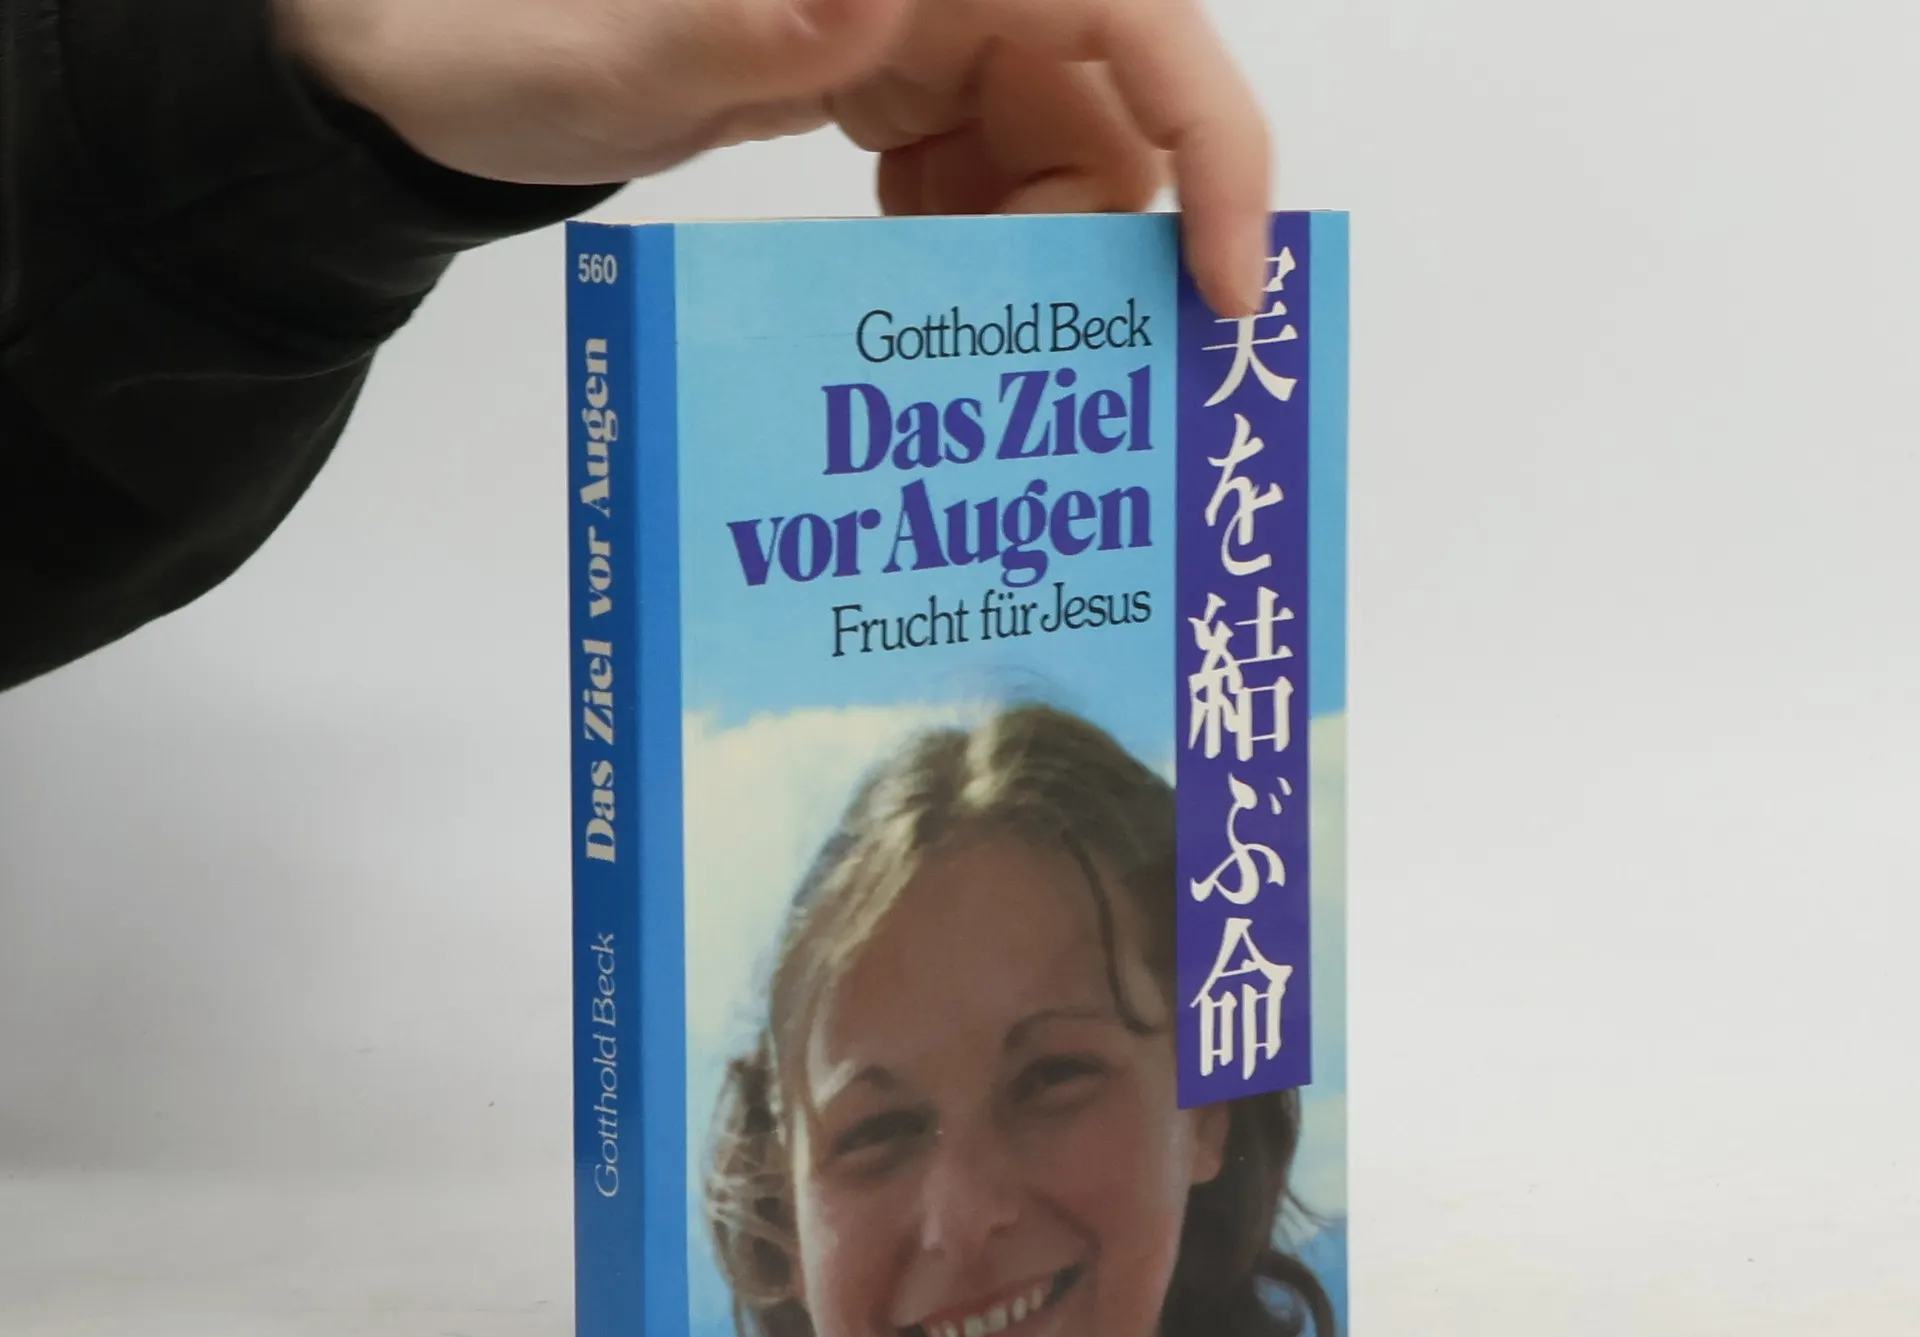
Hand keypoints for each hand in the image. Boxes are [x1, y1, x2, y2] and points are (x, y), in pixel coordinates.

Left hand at [275, 0, 1270, 313]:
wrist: (449, 67)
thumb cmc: (505, 34)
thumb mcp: (612, 52)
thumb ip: (741, 26)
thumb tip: (880, 10)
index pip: (1141, 23)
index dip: (1216, 147)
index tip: (1222, 290)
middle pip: (1113, 120)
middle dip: (1083, 240)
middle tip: (1006, 335)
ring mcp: (929, 30)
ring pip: (1059, 164)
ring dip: (1016, 255)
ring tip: (924, 295)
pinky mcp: (894, 83)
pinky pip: (988, 178)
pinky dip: (963, 243)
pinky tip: (897, 262)